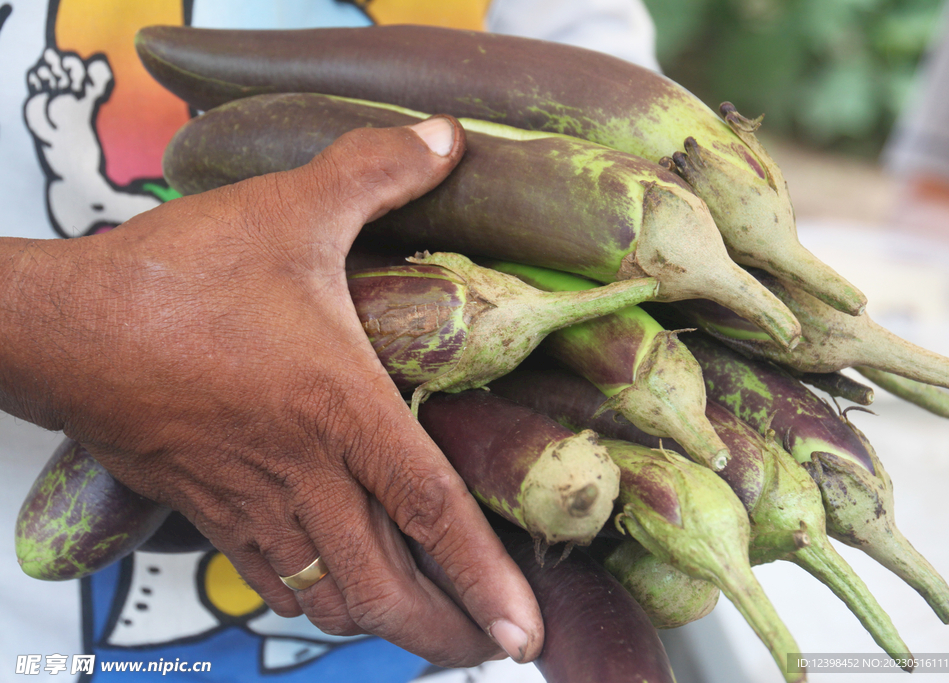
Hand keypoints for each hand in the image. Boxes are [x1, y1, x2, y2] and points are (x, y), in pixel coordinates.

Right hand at [0, 117, 542, 666]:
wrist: (62, 328)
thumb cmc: (174, 279)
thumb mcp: (289, 209)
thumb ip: (374, 171)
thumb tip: (446, 136)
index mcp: (336, 409)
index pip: (431, 510)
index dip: (483, 577)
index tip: (522, 632)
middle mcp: (301, 473)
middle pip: (384, 587)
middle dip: (444, 631)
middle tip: (492, 644)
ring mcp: (252, 504)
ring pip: (331, 599)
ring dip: (388, 625)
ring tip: (434, 631)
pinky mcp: (212, 513)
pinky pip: (276, 582)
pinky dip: (323, 600)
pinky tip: (344, 594)